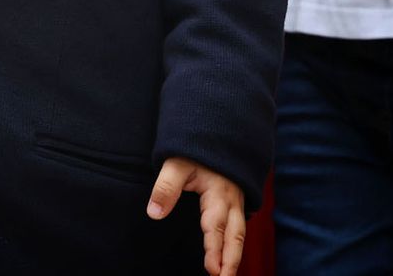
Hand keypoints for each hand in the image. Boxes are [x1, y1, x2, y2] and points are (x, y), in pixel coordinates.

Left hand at [147, 157, 245, 275]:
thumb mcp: (177, 163)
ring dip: (234, 256)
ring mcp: (235, 202)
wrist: (216, 130)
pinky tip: (229, 258)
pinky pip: (239, 228)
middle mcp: (231, 201)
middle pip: (235, 236)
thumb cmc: (196, 149)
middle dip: (231, 261)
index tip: (212, 270)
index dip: (215, 249)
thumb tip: (154, 213)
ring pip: (239, 234)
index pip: (216, 227)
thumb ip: (166, 187)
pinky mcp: (234, 203)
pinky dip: (235, 245)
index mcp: (218, 194)